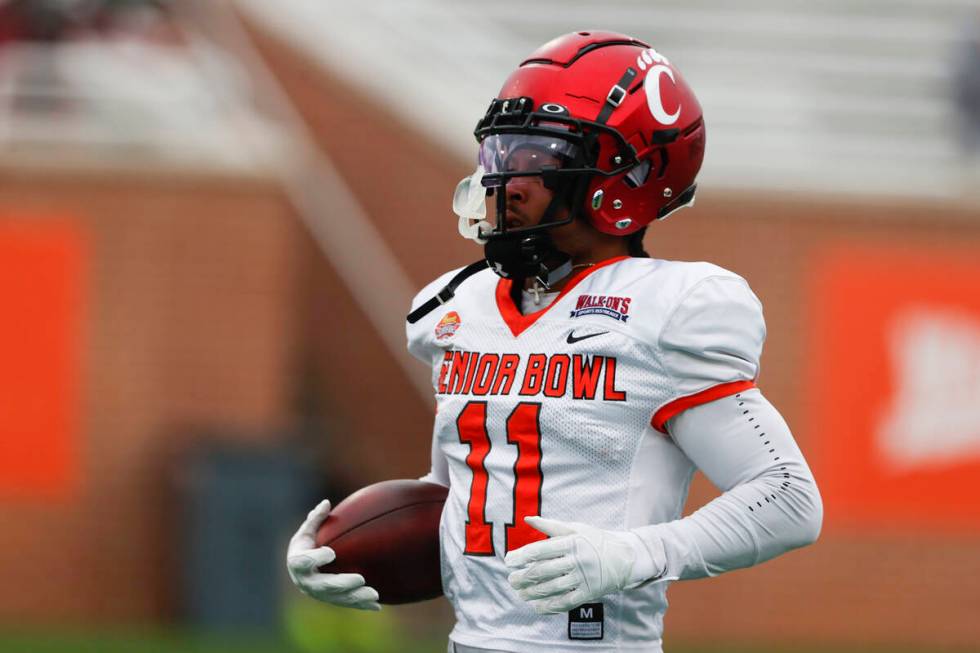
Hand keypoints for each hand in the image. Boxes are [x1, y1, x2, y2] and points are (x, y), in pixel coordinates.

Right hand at [286, 499, 380, 610]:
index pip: (303, 563)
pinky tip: (377, 605)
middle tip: (360, 578)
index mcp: (298, 562)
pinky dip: (362, 605)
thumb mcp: (307, 531)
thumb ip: (316, 518)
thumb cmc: (306, 545)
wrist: (301, 571)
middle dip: (342, 584)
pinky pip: (347, 604)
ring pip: (338, 598)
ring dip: (356, 597)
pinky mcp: (331, 600)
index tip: (331, 553)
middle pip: (324, 586)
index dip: (316, 559)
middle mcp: (307, 582)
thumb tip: (326, 503)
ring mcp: (319, 594)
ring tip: (374, 594)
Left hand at [504, 516, 658, 613]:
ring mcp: (584, 577)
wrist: (626, 557)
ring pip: (552, 588)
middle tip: (511, 581)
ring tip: (520, 593)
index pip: (540, 550)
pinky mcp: (590, 592)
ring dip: (532, 593)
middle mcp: (577, 560)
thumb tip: (528, 518)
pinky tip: (537, 606)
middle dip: (523, 577)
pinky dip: (549, 606)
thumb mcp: (576, 528)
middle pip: (543, 571)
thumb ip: (551, 526)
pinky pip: (566, 602)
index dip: (521, 556)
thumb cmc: (596, 540)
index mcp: (571, 542)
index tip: (508, 561)